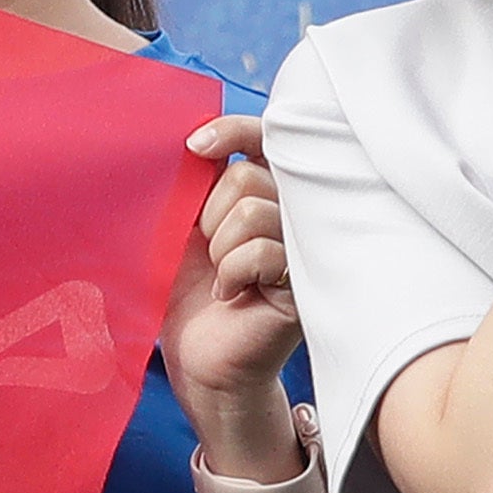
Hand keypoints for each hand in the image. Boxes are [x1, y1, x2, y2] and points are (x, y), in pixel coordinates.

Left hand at [167, 115, 307, 476]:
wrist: (201, 362)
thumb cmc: (190, 296)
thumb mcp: (186, 230)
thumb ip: (199, 186)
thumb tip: (191, 141)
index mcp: (267, 192)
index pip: (265, 137)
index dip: (234, 130)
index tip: (194, 146)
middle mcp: (295, 213)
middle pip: (250, 175)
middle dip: (211, 213)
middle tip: (208, 251)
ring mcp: (306, 247)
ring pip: (255, 210)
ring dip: (221, 246)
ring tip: (222, 277)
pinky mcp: (306, 281)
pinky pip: (262, 250)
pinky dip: (233, 271)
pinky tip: (231, 294)